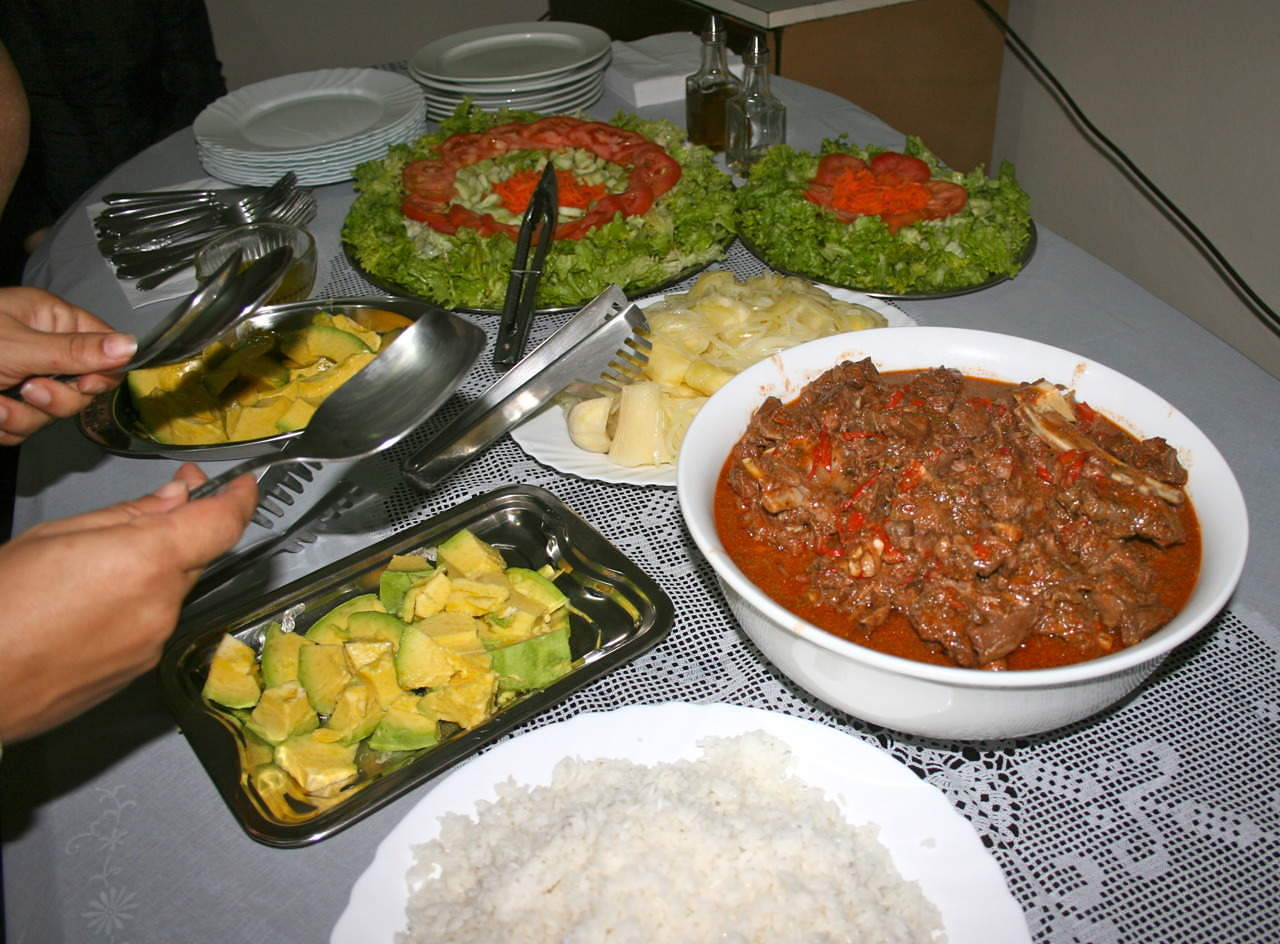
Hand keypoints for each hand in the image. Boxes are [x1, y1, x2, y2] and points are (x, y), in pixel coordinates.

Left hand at [0, 286, 137, 444]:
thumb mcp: (19, 346)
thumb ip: (76, 351)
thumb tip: (133, 344)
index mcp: (51, 320)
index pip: (104, 346)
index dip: (100, 371)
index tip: (83, 383)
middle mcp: (43, 348)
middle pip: (82, 388)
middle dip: (55, 399)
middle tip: (26, 389)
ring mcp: (26, 377)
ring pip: (53, 413)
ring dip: (23, 417)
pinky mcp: (9, 405)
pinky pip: (26, 427)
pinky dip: (7, 426)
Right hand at [0, 463, 257, 743]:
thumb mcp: (56, 535)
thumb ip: (129, 515)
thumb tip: (177, 495)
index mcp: (145, 562)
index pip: (222, 524)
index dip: (239, 499)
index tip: (242, 486)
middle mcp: (161, 606)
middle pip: (194, 558)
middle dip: (177, 535)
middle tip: (151, 512)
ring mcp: (152, 644)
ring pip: (170, 592)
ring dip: (148, 575)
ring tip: (87, 574)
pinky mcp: (137, 672)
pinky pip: (152, 625)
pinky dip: (134, 607)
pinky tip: (88, 608)